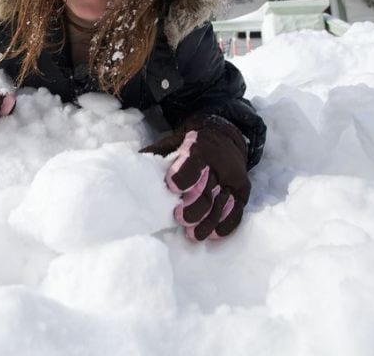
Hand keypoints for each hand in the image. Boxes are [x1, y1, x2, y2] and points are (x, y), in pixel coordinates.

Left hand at [141, 114, 249, 239]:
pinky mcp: (242, 191)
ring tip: (193, 235)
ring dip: (208, 221)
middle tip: (180, 218)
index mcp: (201, 148)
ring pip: (222, 203)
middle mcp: (220, 164)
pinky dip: (225, 224)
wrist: (224, 137)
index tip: (172, 187)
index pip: (194, 162)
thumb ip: (157, 154)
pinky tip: (213, 234)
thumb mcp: (173, 141)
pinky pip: (237, 210)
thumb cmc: (191, 144)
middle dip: (195, 206)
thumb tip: (132, 165)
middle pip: (209, 188)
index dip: (184, 175)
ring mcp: (234, 179)